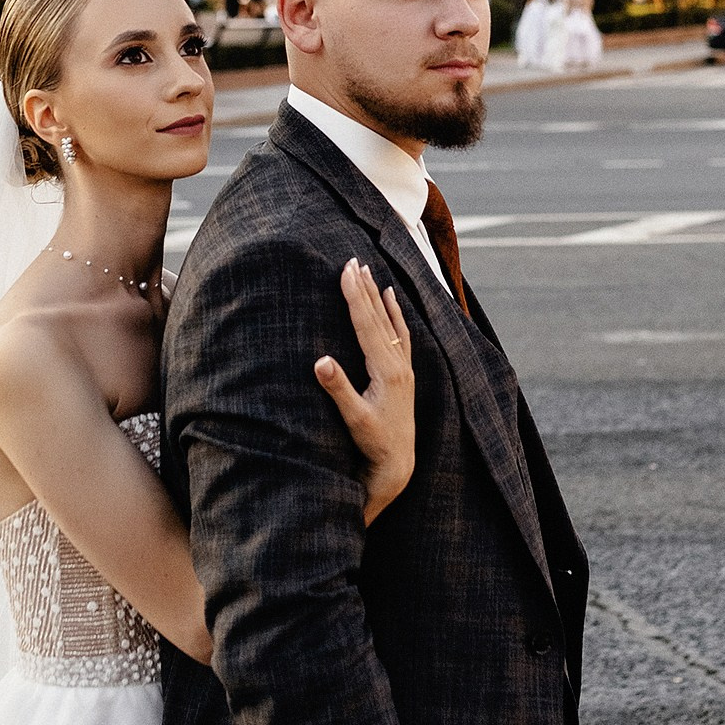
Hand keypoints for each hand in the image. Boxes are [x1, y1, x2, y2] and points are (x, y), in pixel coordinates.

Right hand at [314, 261, 414, 527]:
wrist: (398, 464)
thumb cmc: (374, 444)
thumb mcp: (353, 418)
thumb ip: (338, 389)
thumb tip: (320, 361)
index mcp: (386, 370)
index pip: (367, 324)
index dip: (355, 296)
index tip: (346, 270)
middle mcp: (398, 364)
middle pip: (379, 318)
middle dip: (365, 288)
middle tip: (353, 261)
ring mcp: (403, 368)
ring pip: (391, 323)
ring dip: (378, 297)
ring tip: (369, 273)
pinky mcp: (404, 374)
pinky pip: (401, 335)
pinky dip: (395, 315)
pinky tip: (391, 301)